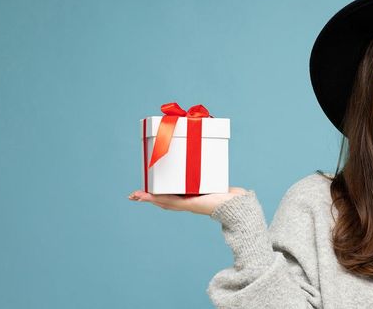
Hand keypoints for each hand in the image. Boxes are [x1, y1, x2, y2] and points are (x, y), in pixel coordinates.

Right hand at [128, 187, 248, 215]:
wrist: (238, 208)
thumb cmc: (233, 198)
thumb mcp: (217, 183)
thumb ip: (211, 176)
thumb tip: (211, 163)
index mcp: (192, 198)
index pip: (172, 196)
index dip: (159, 194)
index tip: (148, 191)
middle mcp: (188, 203)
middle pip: (164, 200)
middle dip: (148, 197)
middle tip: (134, 195)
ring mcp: (187, 205)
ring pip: (164, 201)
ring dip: (149, 198)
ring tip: (135, 196)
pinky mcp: (190, 204)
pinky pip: (171, 200)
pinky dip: (158, 198)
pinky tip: (148, 196)